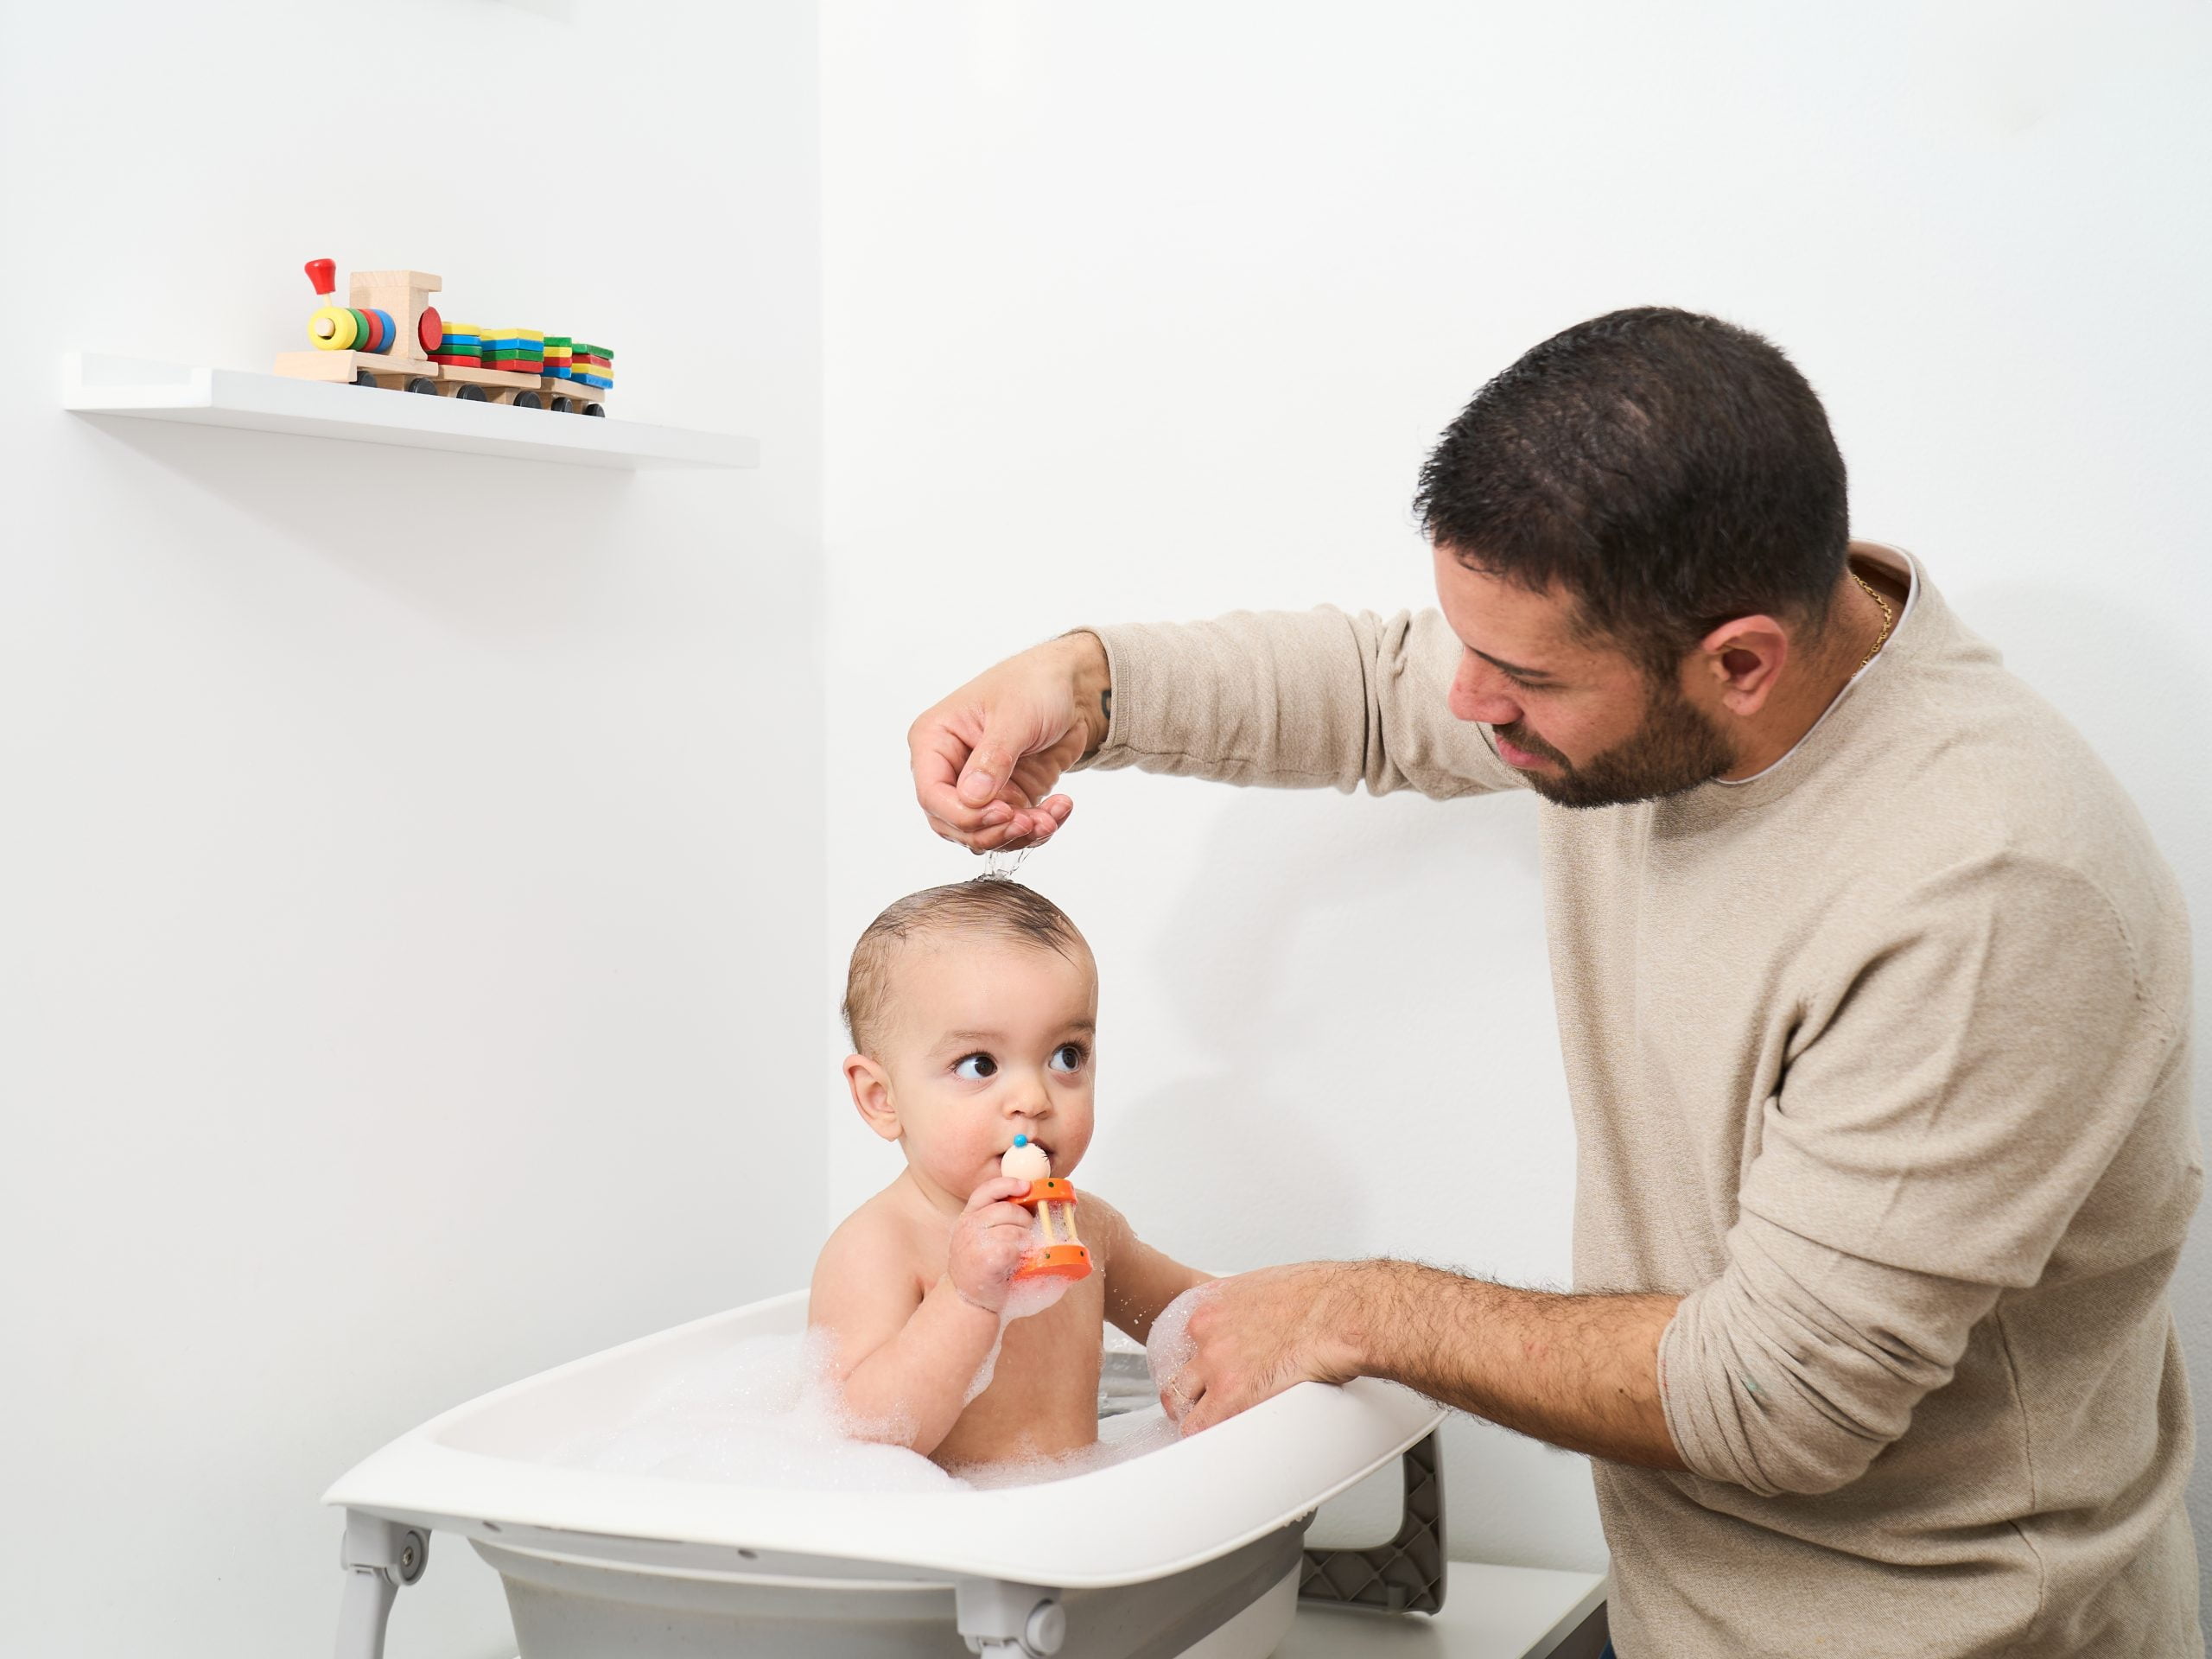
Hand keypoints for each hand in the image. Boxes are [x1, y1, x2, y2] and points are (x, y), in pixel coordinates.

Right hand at [908, 634, 1112, 851]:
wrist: (1071, 688)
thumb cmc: (1034, 685)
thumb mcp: (1015, 716)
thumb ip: (993, 757)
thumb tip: (971, 798)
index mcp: (935, 739)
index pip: (932, 793)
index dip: (964, 814)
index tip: (1004, 812)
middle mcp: (949, 768)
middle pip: (953, 823)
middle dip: (992, 831)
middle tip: (1028, 823)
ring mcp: (977, 788)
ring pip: (983, 834)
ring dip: (1018, 834)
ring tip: (1051, 818)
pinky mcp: (1005, 799)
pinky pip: (1013, 829)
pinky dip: (1037, 828)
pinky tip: (1061, 808)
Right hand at [947, 1177, 1038, 1312]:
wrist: (968, 1303)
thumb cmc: (981, 1270)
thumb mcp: (981, 1239)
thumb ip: (997, 1220)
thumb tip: (1029, 1205)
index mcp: (968, 1217)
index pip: (987, 1190)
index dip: (1009, 1184)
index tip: (1026, 1187)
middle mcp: (968, 1226)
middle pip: (1009, 1209)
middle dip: (1025, 1220)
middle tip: (1026, 1238)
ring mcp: (974, 1242)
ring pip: (1015, 1230)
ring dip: (1025, 1243)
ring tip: (1018, 1256)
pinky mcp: (985, 1260)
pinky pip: (1013, 1249)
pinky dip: (1020, 1257)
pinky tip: (1013, 1266)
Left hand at [1159, 1263, 1366, 1434]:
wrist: (1341, 1314)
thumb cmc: (1321, 1298)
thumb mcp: (1266, 1285)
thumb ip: (1245, 1307)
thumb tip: (1254, 1323)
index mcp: (1213, 1304)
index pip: (1180, 1338)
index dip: (1192, 1359)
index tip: (1200, 1371)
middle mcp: (1205, 1333)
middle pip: (1175, 1369)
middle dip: (1187, 1388)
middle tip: (1203, 1400)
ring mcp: (1214, 1365)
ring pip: (1177, 1399)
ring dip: (1193, 1411)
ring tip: (1212, 1421)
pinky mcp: (1231, 1397)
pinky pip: (1198, 1427)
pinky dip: (1206, 1434)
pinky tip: (1219, 1436)